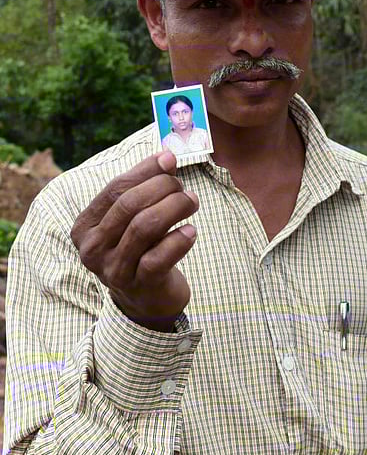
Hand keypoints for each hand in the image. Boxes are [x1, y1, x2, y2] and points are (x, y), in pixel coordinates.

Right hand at [71, 151, 198, 331]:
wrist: (147, 297)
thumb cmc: (142, 247)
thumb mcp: (135, 218)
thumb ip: (145, 187)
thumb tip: (166, 156)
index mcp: (85, 226)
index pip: (114, 189)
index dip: (145, 171)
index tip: (170, 159)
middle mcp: (92, 249)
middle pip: (129, 205)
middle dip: (162, 188)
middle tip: (184, 188)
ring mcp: (114, 269)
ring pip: (144, 227)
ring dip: (175, 208)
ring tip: (192, 202)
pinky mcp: (139, 285)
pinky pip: (159, 257)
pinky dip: (179, 240)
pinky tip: (191, 231)